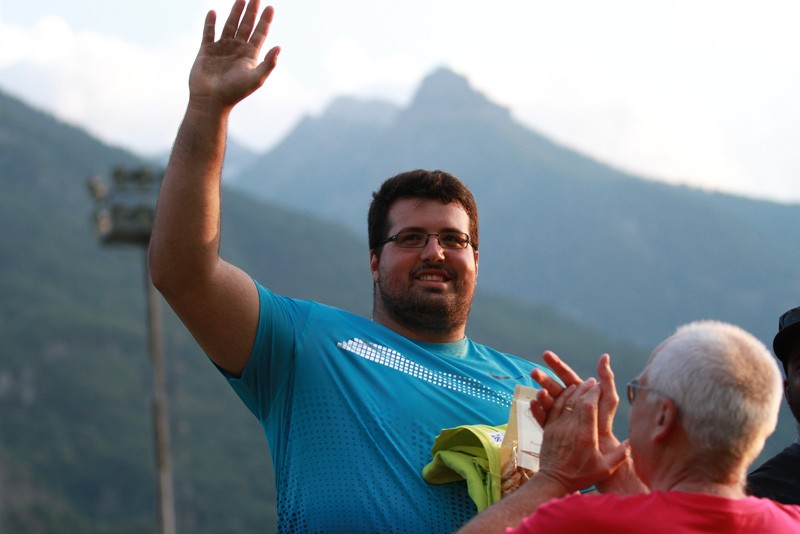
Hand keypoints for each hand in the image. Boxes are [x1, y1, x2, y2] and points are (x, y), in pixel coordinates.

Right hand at [189, 0, 280, 111]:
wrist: (211, 100)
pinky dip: (210, 22)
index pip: (260, 34)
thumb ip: (268, 64)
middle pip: (246, 26)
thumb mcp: (255, 78)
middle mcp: (237, 50)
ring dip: (235, 12)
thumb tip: (279, 47)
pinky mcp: (206, 51)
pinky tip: (213, 12)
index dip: (265, 21)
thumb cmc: (235, 92)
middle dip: (251, 11)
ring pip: (229, 25)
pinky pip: (209, 33)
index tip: (270, 7)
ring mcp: (222, 49)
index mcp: (250, 56)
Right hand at [530, 352, 617, 449]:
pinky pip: (543, 418)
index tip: (546, 354)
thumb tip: (604, 356)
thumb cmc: (606, 425)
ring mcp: (559, 414)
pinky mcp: (554, 428)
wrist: (601, 451)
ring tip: (537, 393)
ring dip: (540, 394)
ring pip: (547, 400)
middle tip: (534, 372)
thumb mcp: (609, 399)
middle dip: (543, 377)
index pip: (566, 375)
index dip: (556, 364)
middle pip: (553, 386)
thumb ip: (607, 379)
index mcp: (579, 392)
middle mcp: (568, 401)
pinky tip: (532, 404)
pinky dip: (537, 411)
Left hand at [535, 379, 628, 493]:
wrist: (554, 481)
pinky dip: (559, 397)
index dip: (595, 393)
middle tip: (593, 381)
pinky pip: (552, 408)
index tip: (601, 386)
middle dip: (585, 388)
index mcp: (585, 436)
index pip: (589, 407)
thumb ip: (620, 455)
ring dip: (572, 390)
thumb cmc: (581, 476)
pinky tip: (564, 393)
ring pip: (563, 401)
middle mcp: (569, 428)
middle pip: (576, 400)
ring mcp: (556, 427)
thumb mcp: (605, 469)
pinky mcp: (548, 429)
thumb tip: (632, 443)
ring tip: (580, 384)